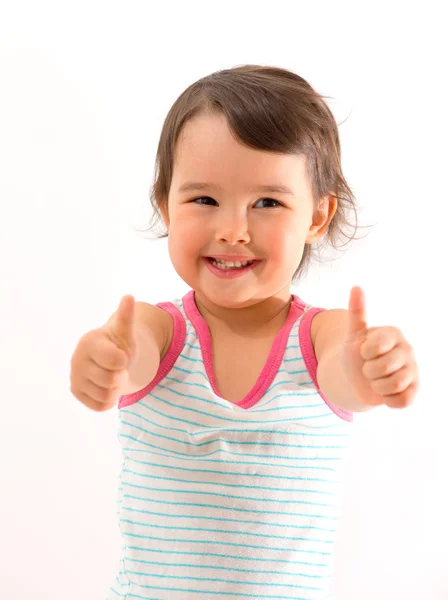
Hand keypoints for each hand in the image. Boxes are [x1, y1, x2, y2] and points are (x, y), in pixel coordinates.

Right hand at [70, 295, 137, 410]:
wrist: (109, 357)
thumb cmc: (119, 343)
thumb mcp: (125, 331)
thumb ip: (127, 316)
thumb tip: (128, 297)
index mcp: (89, 342)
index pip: (117, 360)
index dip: (124, 360)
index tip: (120, 353)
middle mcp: (76, 360)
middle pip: (111, 380)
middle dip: (120, 375)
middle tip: (117, 367)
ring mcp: (74, 377)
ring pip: (106, 395)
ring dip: (116, 388)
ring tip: (112, 375)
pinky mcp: (76, 392)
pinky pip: (100, 406)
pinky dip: (109, 399)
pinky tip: (106, 386)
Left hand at [340, 287, 418, 407]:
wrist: (359, 379)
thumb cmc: (357, 354)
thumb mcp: (353, 335)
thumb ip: (357, 313)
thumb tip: (356, 287)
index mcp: (393, 333)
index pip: (376, 346)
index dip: (365, 352)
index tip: (364, 351)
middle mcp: (407, 349)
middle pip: (383, 368)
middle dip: (369, 371)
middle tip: (369, 368)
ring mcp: (413, 370)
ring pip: (394, 385)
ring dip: (377, 386)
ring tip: (376, 380)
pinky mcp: (414, 390)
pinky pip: (402, 400)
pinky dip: (387, 400)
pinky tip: (385, 392)